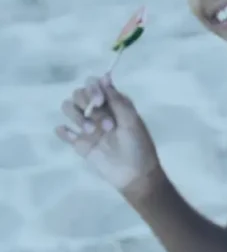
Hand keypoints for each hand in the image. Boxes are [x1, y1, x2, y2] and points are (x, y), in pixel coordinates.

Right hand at [55, 75, 161, 196]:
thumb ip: (117, 100)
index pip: (94, 85)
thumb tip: (105, 77)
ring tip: (92, 132)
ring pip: (68, 109)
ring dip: (77, 117)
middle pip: (78, 94)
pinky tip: (71, 135)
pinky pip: (63, 131)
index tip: (100, 101)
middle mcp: (98, 112)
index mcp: (113, 104)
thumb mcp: (131, 121)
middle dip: (86, 103)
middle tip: (104, 122)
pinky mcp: (79, 143)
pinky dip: (63, 130)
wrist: (135, 174)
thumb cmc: (138, 146)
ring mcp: (87, 127)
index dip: (93, 89)